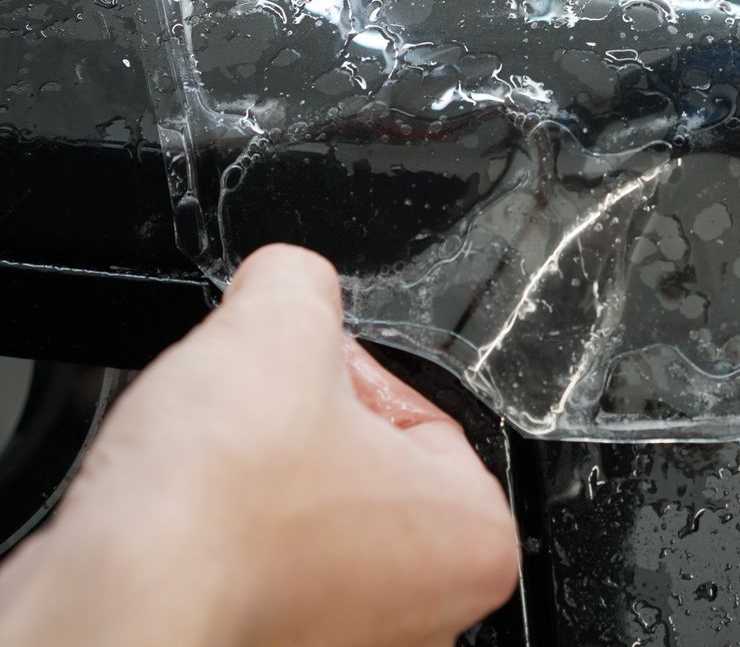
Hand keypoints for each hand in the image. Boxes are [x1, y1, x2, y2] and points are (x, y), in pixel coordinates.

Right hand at [0, 246, 519, 646]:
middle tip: (253, 418)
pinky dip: (214, 545)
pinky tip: (186, 527)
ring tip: (214, 477)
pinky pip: (244, 576)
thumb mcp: (280, 324)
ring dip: (253, 488)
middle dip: (304, 430)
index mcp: (476, 541)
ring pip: (301, 526)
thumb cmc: (215, 508)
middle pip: (366, 472)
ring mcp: (342, 645)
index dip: (347, 372)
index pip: (422, 414)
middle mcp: (426, 617)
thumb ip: (304, 285)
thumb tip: (292, 280)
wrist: (113, 602)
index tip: (302, 368)